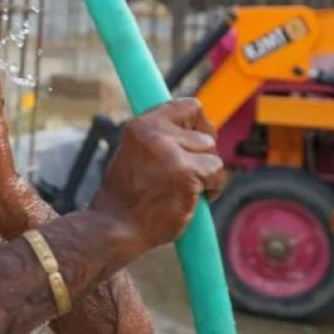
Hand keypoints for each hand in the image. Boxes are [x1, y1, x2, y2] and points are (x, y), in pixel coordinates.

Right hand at [90, 98, 224, 252]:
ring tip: (186, 189)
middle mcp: (155, 133)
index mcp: (141, 125)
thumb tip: (203, 130)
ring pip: (213, 155)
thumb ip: (162, 139)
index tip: (197, 141)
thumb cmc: (127, 196)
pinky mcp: (187, 174)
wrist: (116, 227)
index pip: (189, 107)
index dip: (199, 124)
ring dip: (207, 175)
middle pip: (206, 135)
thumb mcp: (136, 153)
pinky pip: (217, 174)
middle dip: (203, 156)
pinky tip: (193, 199)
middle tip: (187, 175)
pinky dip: (212, 189)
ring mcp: (171, 153)